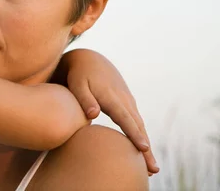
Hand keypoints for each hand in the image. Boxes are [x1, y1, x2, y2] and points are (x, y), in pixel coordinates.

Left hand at [61, 48, 158, 174]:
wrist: (89, 60)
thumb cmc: (79, 75)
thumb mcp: (77, 84)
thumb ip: (84, 99)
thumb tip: (93, 114)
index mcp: (111, 97)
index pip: (124, 118)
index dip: (134, 133)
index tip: (143, 148)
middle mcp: (123, 100)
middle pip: (137, 127)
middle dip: (146, 149)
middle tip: (152, 169)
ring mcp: (128, 102)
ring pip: (139, 126)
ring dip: (146, 146)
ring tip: (151, 168)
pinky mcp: (127, 104)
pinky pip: (136, 123)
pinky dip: (141, 137)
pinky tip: (143, 151)